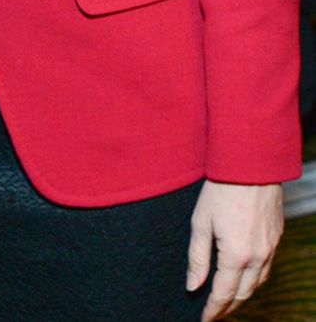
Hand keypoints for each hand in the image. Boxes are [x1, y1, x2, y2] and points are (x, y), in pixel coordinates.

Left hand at [187, 180, 282, 319]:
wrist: (251, 164)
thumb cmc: (220, 188)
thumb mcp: (200, 221)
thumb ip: (197, 257)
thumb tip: (193, 286)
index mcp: (236, 255)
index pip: (224, 294)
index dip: (213, 310)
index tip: (204, 320)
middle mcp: (257, 257)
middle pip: (243, 293)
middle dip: (229, 307)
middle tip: (215, 314)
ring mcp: (271, 247)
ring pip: (258, 283)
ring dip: (243, 294)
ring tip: (228, 299)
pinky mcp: (277, 236)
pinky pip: (267, 267)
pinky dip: (255, 278)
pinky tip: (245, 276)